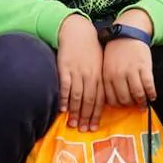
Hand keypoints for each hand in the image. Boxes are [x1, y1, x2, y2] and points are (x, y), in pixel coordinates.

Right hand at [57, 14, 104, 131]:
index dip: (96, 114)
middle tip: (83, 130)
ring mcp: (77, 72)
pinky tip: (62, 109)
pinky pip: (65, 86)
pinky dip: (64, 99)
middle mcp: (90, 76)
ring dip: (75, 112)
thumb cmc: (89, 49)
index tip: (94, 126)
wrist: (77, 32)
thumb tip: (98, 99)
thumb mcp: (99, 64)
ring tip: (73, 124)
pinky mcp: (65, 68)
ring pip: (78, 96)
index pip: (99, 99)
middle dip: (86, 117)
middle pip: (89, 101)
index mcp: (99, 76)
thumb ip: (99, 81)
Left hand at [103, 9, 157, 106]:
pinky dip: (152, 94)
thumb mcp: (106, 65)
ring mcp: (131, 71)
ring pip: (137, 95)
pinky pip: (149, 86)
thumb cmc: (116, 51)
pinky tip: (152, 96)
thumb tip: (112, 101)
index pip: (111, 99)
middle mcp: (118, 75)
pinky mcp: (144, 67)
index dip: (119, 105)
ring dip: (142, 102)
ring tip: (144, 103)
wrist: (128, 32)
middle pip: (124, 99)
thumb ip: (108, 81)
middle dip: (130, 105)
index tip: (124, 105)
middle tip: (135, 105)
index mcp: (107, 75)